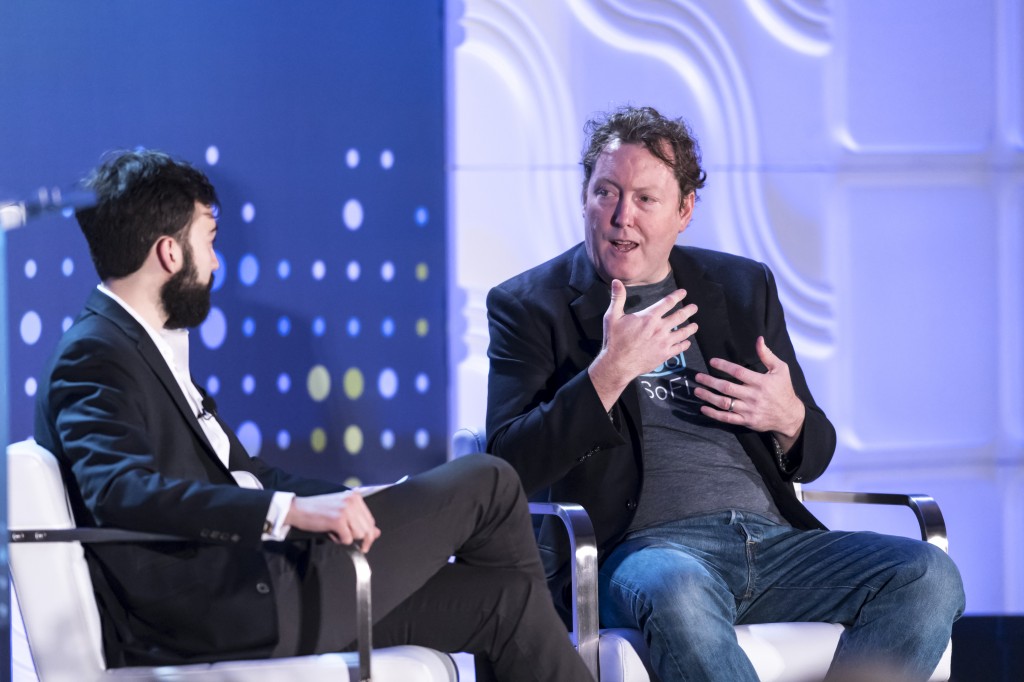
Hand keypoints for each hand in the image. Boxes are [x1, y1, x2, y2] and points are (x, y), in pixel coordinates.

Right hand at [285, 491, 380, 551]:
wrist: (298, 509)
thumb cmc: (319, 511)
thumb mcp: (342, 513)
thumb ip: (360, 521)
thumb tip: (377, 533)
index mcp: (355, 497)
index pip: (370, 520)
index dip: (369, 534)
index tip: (365, 543)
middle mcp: (353, 501)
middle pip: (367, 529)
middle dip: (360, 539)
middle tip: (347, 539)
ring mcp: (346, 510)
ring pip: (359, 535)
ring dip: (347, 538)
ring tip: (336, 532)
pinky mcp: (338, 520)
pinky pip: (347, 539)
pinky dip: (339, 540)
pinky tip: (331, 533)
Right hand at [589, 278, 697, 410]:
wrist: (618, 364)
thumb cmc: (614, 340)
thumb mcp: (612, 316)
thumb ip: (617, 298)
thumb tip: (616, 282)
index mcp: (649, 317)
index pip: (667, 303)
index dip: (677, 296)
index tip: (683, 293)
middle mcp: (660, 328)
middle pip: (679, 316)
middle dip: (689, 310)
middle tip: (694, 308)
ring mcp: (664, 342)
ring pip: (683, 332)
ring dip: (690, 328)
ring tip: (695, 325)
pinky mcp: (664, 354)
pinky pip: (679, 348)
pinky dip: (685, 344)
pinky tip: (687, 342)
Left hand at [694, 336, 804, 445]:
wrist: (790, 416)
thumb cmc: (783, 389)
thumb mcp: (781, 369)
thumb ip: (767, 355)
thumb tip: (759, 339)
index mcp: (761, 382)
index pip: (738, 372)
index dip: (723, 366)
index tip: (712, 361)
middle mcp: (754, 396)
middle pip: (727, 388)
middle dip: (710, 381)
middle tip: (697, 376)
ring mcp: (749, 410)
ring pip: (724, 403)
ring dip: (708, 396)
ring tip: (697, 390)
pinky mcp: (747, 421)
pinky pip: (727, 418)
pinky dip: (714, 414)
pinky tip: (703, 408)